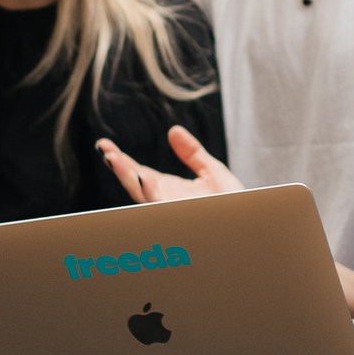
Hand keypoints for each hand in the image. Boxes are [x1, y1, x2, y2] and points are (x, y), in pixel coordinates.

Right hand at [96, 126, 243, 204]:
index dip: (121, 160)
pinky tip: (142, 177)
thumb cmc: (231, 204)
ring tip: (113, 158)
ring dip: (127, 176)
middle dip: (118, 166)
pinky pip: (163, 205)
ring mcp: (170, 210)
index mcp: (166, 190)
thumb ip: (192, 152)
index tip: (105, 145)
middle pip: (134, 183)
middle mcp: (163, 201)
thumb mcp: (211, 171)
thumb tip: (173, 131)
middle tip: (104, 149)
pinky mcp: (180, 216)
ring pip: (143, 194)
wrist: (250, 223)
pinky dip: (151, 192)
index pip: (137, 173)